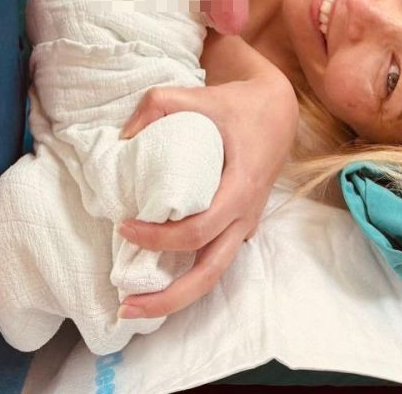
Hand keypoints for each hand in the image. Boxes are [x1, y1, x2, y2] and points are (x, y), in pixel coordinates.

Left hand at [114, 65, 298, 319]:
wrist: (278, 110)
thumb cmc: (238, 105)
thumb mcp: (200, 95)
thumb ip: (158, 104)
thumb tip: (124, 136)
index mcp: (240, 188)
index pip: (197, 231)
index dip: (159, 237)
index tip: (124, 225)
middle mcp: (245, 216)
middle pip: (209, 275)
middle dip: (167, 298)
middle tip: (124, 306)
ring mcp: (246, 225)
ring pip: (214, 276)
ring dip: (176, 297)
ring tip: (135, 306)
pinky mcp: (240, 226)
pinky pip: (215, 259)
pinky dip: (187, 274)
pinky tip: (157, 276)